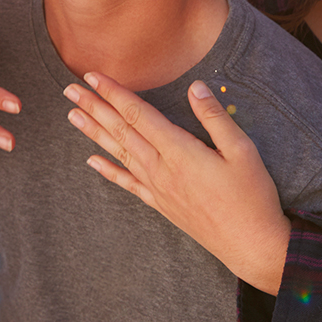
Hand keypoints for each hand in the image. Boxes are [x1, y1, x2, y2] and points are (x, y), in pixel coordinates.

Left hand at [64, 73, 288, 293]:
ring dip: (94, 133)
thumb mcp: (243, 151)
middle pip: (121, 131)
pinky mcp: (161, 205)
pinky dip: (108, 171)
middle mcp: (161, 170)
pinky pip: (128, 184)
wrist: (250, 245)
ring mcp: (158, 189)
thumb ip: (215, 118)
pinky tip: (92, 162)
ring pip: (119, 154)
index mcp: (180, 152)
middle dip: (94, 108)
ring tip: (72, 116)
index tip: (93, 76)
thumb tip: (195, 87)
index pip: (139, 115)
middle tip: (70, 89)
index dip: (115, 93)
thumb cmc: (251, 197)